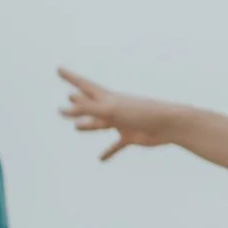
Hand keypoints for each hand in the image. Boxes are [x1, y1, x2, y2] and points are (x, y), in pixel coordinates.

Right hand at [59, 68, 181, 161]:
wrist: (168, 125)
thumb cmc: (141, 113)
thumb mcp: (111, 110)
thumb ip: (89, 107)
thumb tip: (69, 98)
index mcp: (107, 98)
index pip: (83, 85)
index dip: (70, 77)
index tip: (58, 69)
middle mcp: (112, 108)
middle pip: (89, 106)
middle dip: (76, 105)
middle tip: (63, 105)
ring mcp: (121, 122)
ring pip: (99, 124)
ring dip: (88, 125)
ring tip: (76, 127)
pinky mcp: (130, 136)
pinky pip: (116, 145)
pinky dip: (108, 151)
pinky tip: (101, 159)